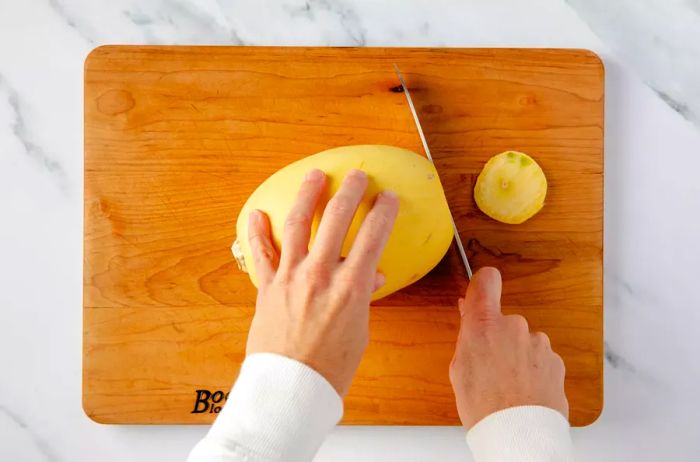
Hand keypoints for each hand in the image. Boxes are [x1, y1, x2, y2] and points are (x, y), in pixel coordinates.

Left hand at [245, 168, 398, 395]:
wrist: (289, 390)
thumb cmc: (328, 368)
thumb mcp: (358, 332)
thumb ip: (362, 297)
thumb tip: (370, 275)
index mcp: (349, 289)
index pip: (373, 236)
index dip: (383, 211)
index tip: (387, 198)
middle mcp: (319, 276)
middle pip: (336, 219)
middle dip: (349, 191)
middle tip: (356, 176)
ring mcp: (290, 278)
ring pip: (297, 224)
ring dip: (307, 196)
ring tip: (314, 176)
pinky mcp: (267, 288)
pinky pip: (261, 253)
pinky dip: (258, 232)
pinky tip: (257, 214)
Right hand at [449, 267, 568, 428]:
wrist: (519, 436)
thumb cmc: (484, 408)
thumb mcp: (460, 369)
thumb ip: (467, 336)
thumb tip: (468, 315)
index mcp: (484, 324)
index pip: (486, 280)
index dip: (483, 285)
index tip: (481, 294)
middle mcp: (515, 326)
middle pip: (504, 320)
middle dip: (498, 338)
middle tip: (488, 367)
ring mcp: (539, 343)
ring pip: (523, 341)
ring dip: (517, 356)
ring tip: (507, 386)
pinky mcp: (556, 361)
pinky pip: (540, 359)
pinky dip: (534, 371)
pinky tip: (524, 392)